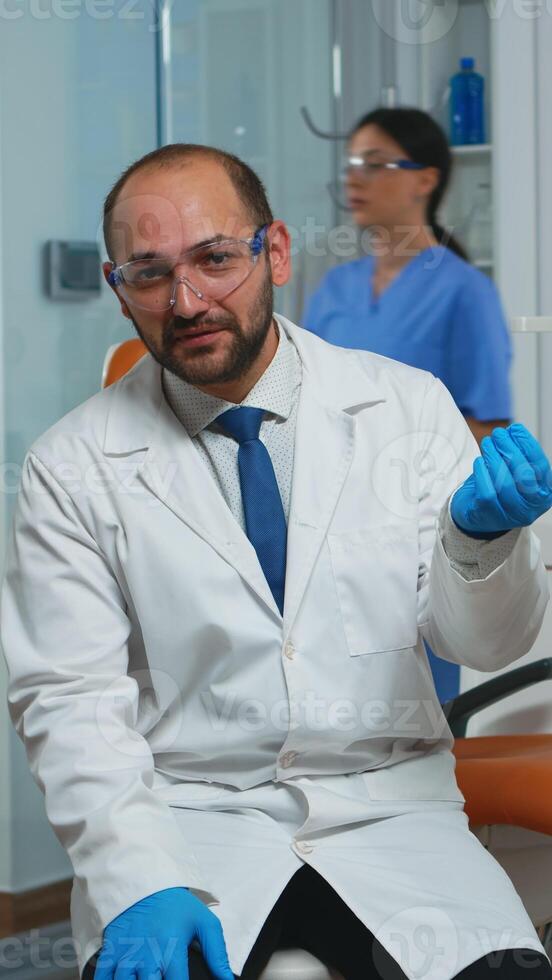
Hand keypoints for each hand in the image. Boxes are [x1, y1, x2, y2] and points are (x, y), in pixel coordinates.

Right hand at [94, 886, 233, 979]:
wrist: (143, 880)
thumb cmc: (175, 904)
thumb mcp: (203, 921)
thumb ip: (216, 953)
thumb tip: (227, 979)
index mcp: (171, 951)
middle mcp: (147, 957)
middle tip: (158, 978)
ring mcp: (126, 955)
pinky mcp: (110, 951)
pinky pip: (103, 977)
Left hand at [450, 423, 551, 537]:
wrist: (477, 515)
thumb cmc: (500, 489)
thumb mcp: (515, 473)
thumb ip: (519, 455)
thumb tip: (513, 431)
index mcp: (544, 494)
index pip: (540, 466)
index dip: (528, 445)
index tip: (516, 428)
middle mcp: (531, 508)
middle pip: (524, 474)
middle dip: (510, 449)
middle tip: (498, 433)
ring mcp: (511, 515)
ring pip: (505, 483)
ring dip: (494, 458)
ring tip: (487, 443)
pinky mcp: (490, 517)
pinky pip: (488, 492)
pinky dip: (482, 473)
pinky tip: (479, 461)